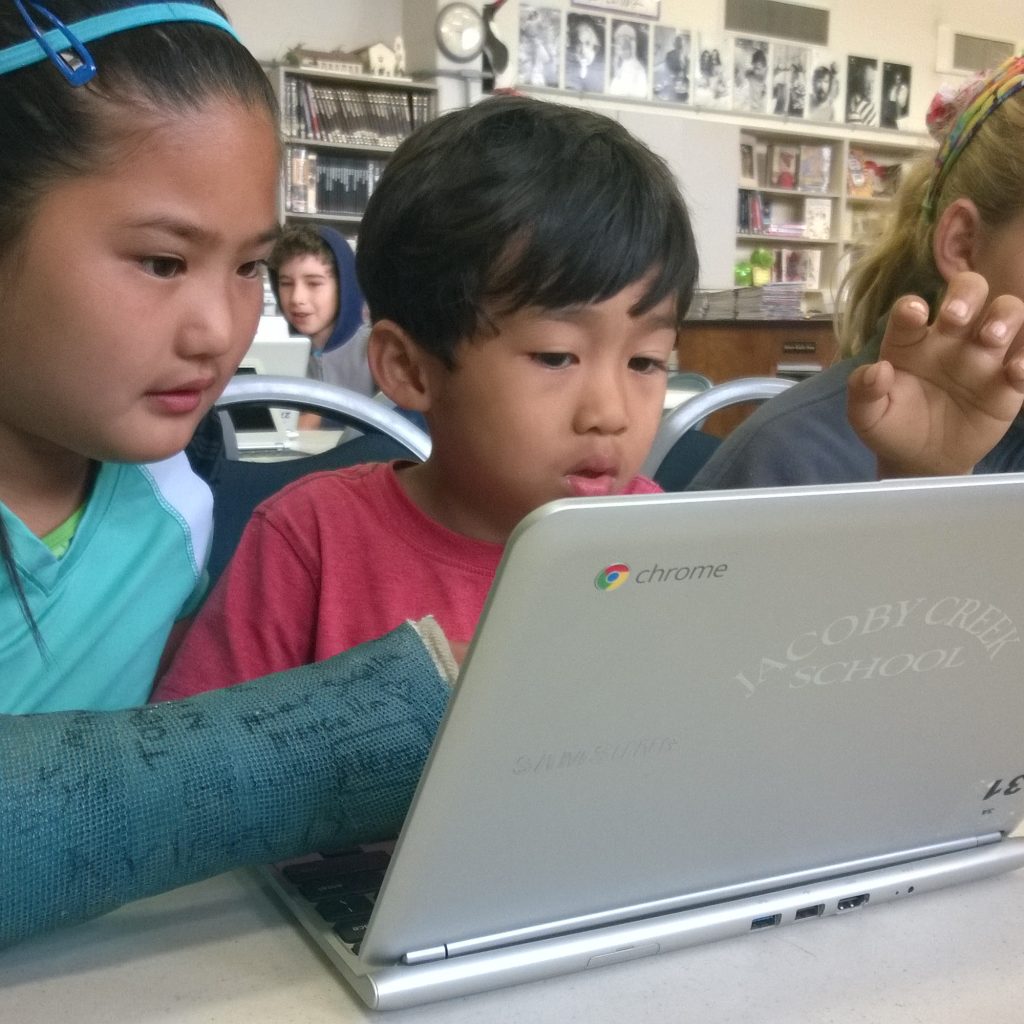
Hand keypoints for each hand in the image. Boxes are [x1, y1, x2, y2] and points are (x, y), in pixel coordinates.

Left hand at [847, 272, 1023, 476]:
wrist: (921, 460)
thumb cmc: (893, 427)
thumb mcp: (868, 416)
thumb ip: (864, 392)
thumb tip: (877, 370)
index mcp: (910, 340)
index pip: (912, 310)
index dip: (912, 307)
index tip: (914, 315)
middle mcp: (950, 338)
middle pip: (968, 292)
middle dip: (966, 294)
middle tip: (956, 317)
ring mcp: (982, 357)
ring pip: (1006, 313)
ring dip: (1004, 317)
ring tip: (991, 337)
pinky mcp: (1007, 383)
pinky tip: (1014, 373)